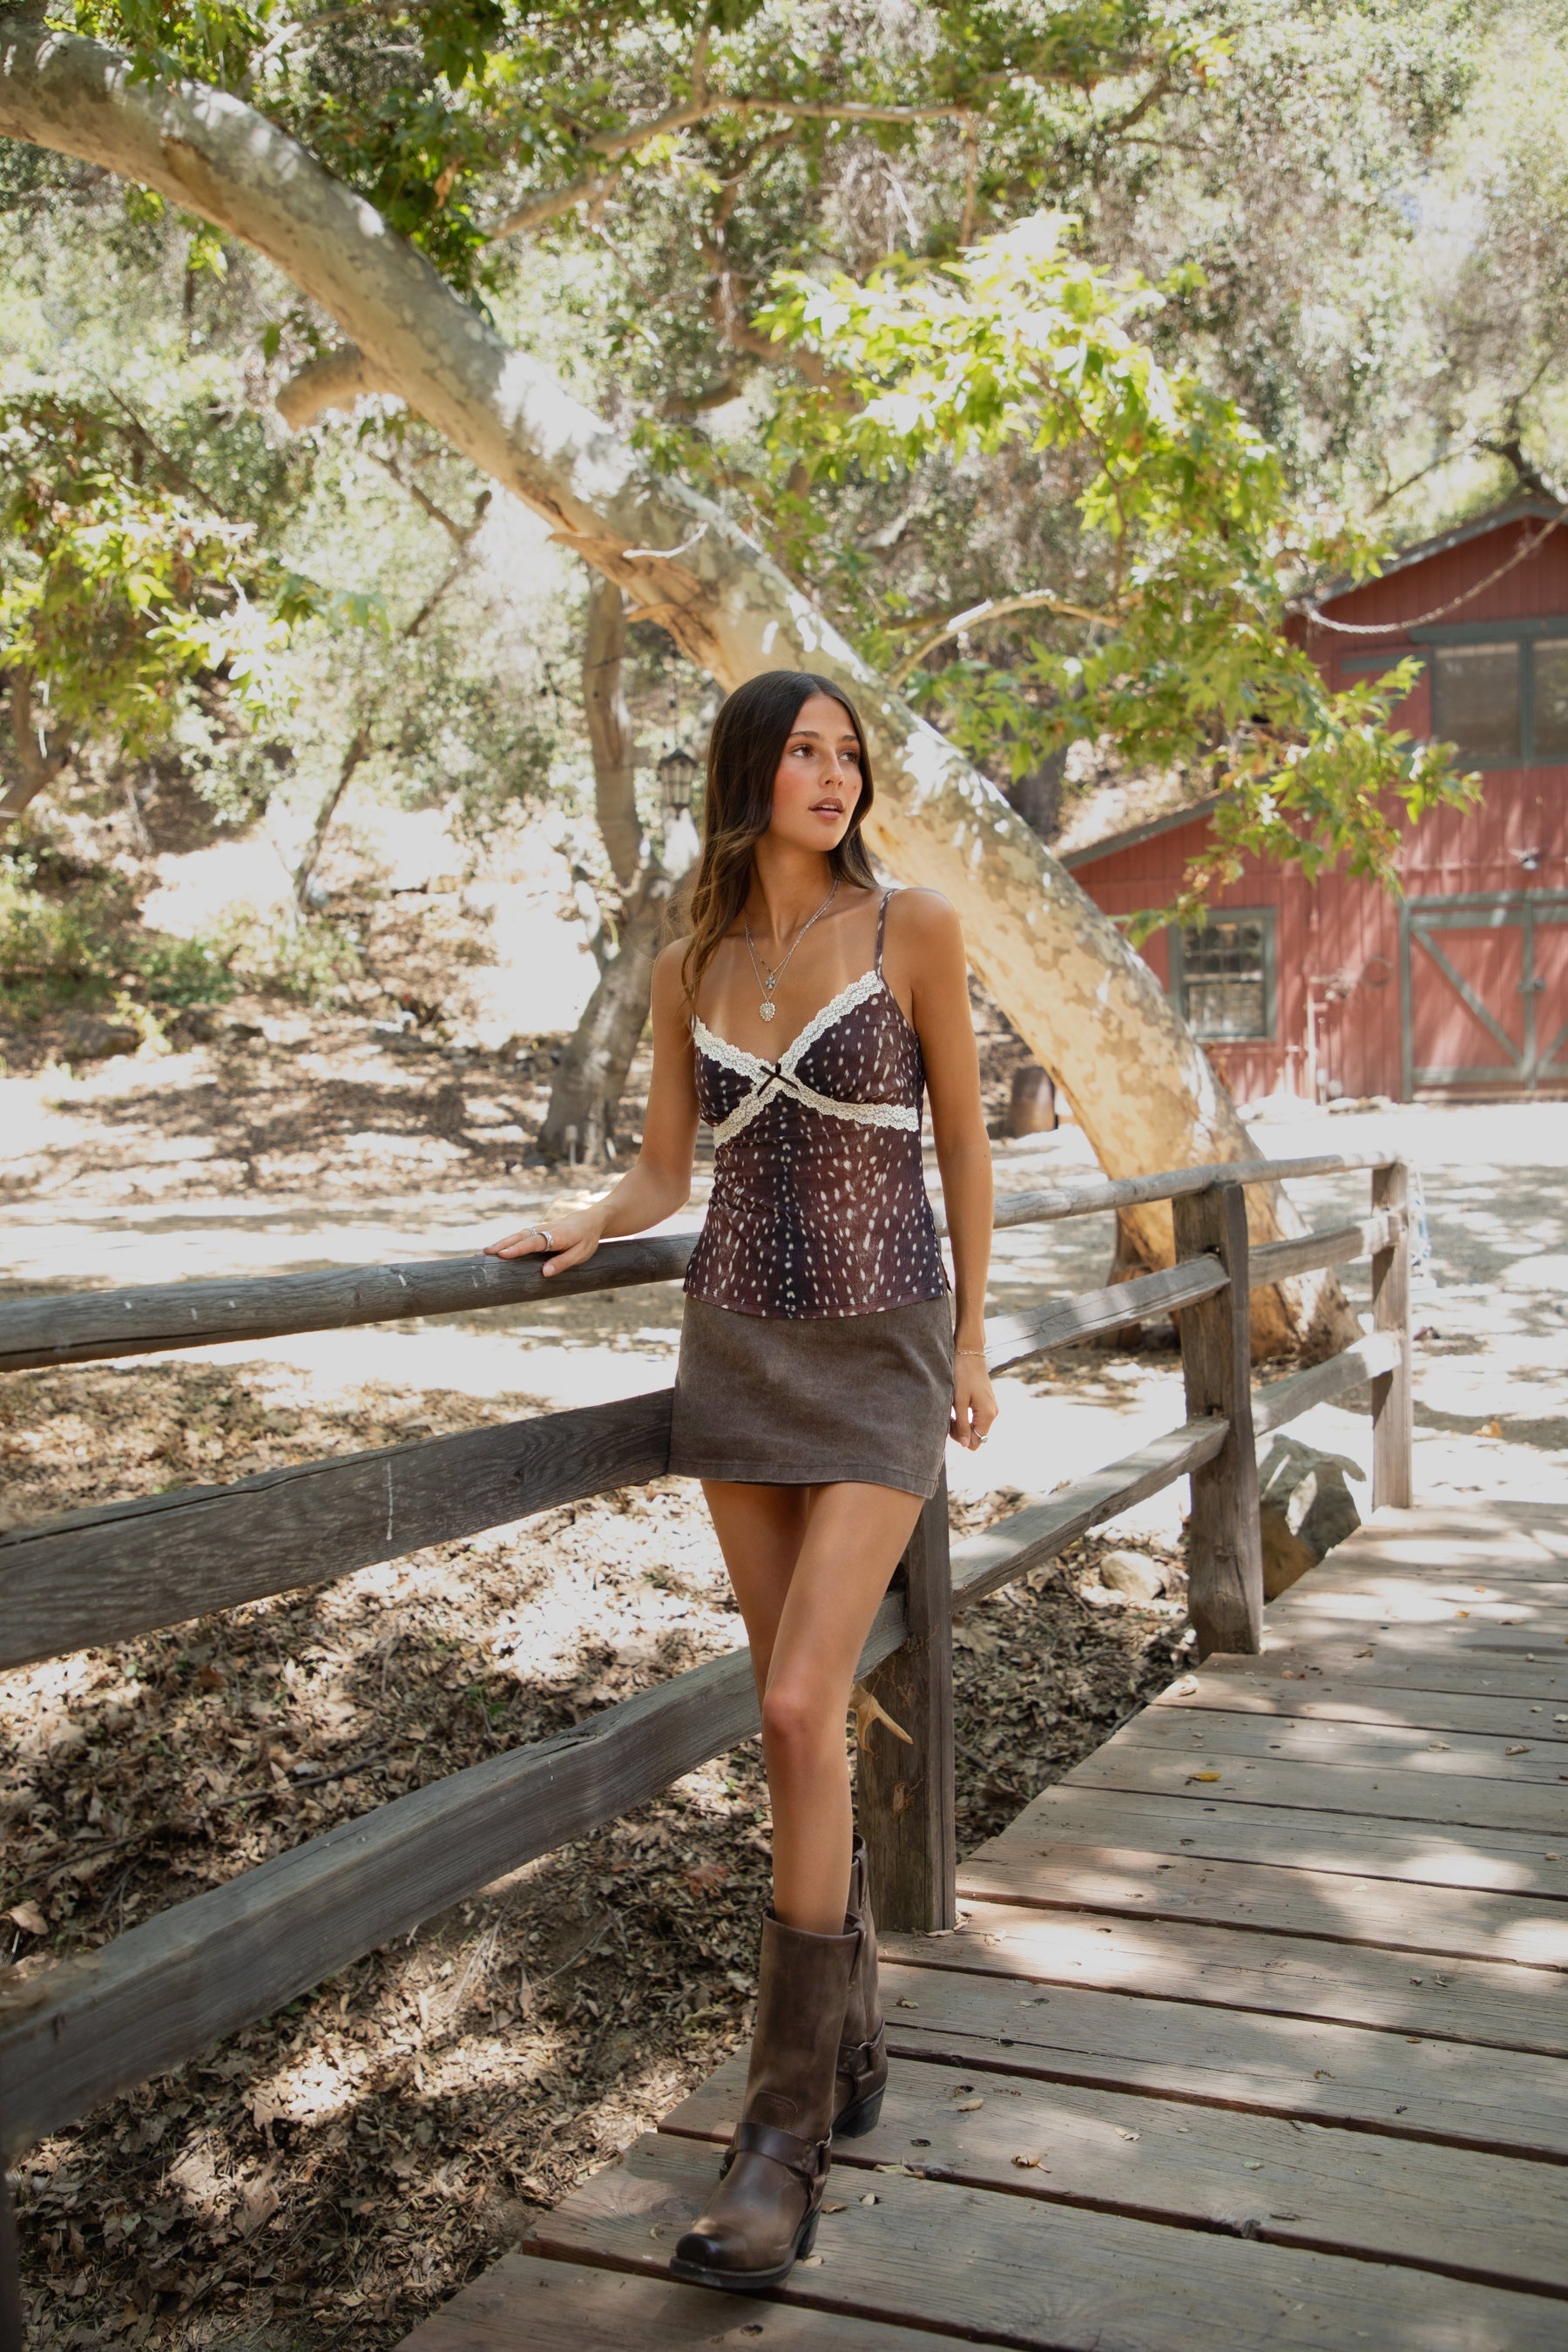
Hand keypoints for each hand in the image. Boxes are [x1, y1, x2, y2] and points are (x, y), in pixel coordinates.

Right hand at [484, 1207, 605, 1277]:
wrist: (589, 1221)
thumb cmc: (585, 1240)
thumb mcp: (581, 1254)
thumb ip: (563, 1262)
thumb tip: (544, 1273)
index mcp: (556, 1236)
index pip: (534, 1243)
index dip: (518, 1249)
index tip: (502, 1254)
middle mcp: (544, 1230)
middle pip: (520, 1237)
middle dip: (501, 1245)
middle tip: (484, 1254)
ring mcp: (538, 1229)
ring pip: (517, 1236)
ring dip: (500, 1243)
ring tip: (483, 1253)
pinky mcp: (535, 1232)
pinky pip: (519, 1237)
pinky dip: (506, 1242)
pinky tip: (494, 1250)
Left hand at [951, 1353, 997, 1451]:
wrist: (969, 1352)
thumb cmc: (962, 1374)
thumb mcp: (958, 1401)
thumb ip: (962, 1424)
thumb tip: (966, 1445)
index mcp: (987, 1415)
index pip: (975, 1442)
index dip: (960, 1438)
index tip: (950, 1423)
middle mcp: (993, 1413)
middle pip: (976, 1436)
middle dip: (960, 1431)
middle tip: (949, 1415)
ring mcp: (991, 1407)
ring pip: (975, 1427)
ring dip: (962, 1423)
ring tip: (952, 1409)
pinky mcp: (987, 1402)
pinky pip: (976, 1418)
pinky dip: (965, 1416)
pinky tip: (957, 1406)